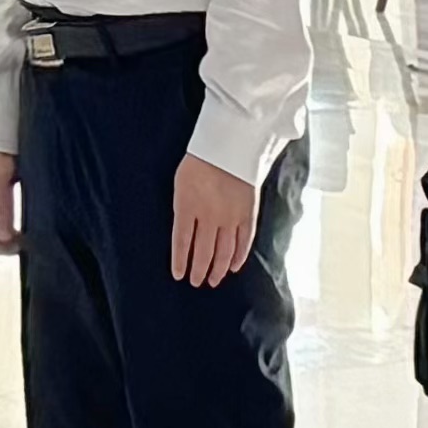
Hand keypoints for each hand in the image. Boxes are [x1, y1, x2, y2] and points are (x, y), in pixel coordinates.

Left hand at [169, 158, 259, 288]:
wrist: (231, 144)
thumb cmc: (201, 160)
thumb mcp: (181, 183)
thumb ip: (182, 208)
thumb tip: (184, 230)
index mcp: (187, 207)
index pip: (182, 243)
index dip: (180, 261)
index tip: (179, 275)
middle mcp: (209, 217)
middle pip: (203, 252)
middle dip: (199, 270)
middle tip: (196, 282)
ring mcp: (230, 218)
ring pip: (223, 252)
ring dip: (217, 269)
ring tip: (213, 280)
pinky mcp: (248, 215)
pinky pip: (243, 242)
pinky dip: (238, 256)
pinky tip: (233, 267)